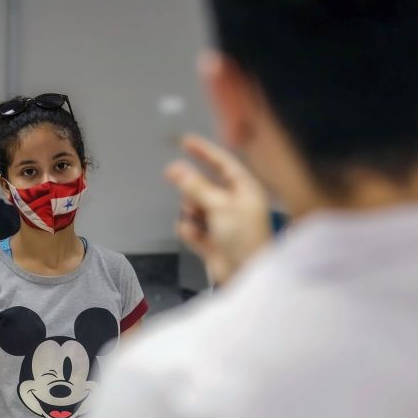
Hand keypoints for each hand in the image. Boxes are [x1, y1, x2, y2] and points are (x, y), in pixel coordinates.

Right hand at [166, 134, 270, 284]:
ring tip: (198, 221)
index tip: (186, 141)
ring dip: (191, 213)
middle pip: (204, 186)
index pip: (223, 163)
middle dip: (192, 189)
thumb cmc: (243, 238)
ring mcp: (222, 223)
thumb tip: (175, 168)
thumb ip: (194, 185)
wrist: (245, 275)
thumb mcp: (218, 205)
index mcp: (244, 190)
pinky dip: (191, 232)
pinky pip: (191, 228)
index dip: (204, 151)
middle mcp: (234, 204)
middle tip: (172, 176)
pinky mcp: (212, 241)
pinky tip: (198, 238)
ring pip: (194, 207)